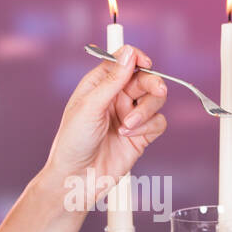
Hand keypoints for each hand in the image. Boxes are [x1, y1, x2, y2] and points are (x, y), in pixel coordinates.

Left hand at [42, 44, 167, 196]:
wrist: (77, 178)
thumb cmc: (73, 142)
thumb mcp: (90, 106)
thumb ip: (113, 79)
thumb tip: (130, 53)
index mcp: (100, 84)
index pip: (124, 60)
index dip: (137, 58)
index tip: (145, 62)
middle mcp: (116, 97)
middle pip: (145, 78)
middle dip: (152, 84)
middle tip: (156, 90)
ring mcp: (130, 116)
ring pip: (155, 100)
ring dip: (146, 111)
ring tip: (128, 125)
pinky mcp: (141, 135)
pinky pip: (158, 122)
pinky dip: (148, 127)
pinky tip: (129, 136)